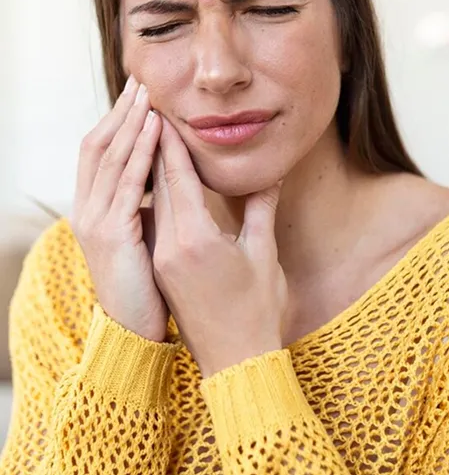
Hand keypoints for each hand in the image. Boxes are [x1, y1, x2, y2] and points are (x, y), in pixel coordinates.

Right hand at [70, 75, 168, 341]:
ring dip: (130, 122)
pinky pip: (127, 182)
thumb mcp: (142, 236)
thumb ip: (147, 205)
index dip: (116, 121)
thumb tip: (164, 177)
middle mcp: (86, 209)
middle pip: (98, 145)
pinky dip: (140, 151)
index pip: (99, 152)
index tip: (137, 95)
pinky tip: (155, 128)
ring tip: (148, 94)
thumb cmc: (146, 284)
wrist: (134, 332)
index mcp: (93, 208)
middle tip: (140, 81)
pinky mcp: (112, 233)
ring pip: (110, 157)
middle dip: (120, 112)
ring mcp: (94, 220)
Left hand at [151, 115, 286, 376]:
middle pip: (159, 186)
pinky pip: (155, 222)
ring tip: (152, 138)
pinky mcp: (162, 269)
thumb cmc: (257, 310)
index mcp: (195, 239)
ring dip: (152, 170)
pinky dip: (156, 197)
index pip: (177, 179)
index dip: (170, 144)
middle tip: (152, 114)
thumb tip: (269, 174)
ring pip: (154, 204)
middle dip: (156, 148)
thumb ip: (261, 209)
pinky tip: (159, 182)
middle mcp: (170, 246)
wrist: (235, 361)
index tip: (163, 113)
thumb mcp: (263, 254)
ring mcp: (162, 259)